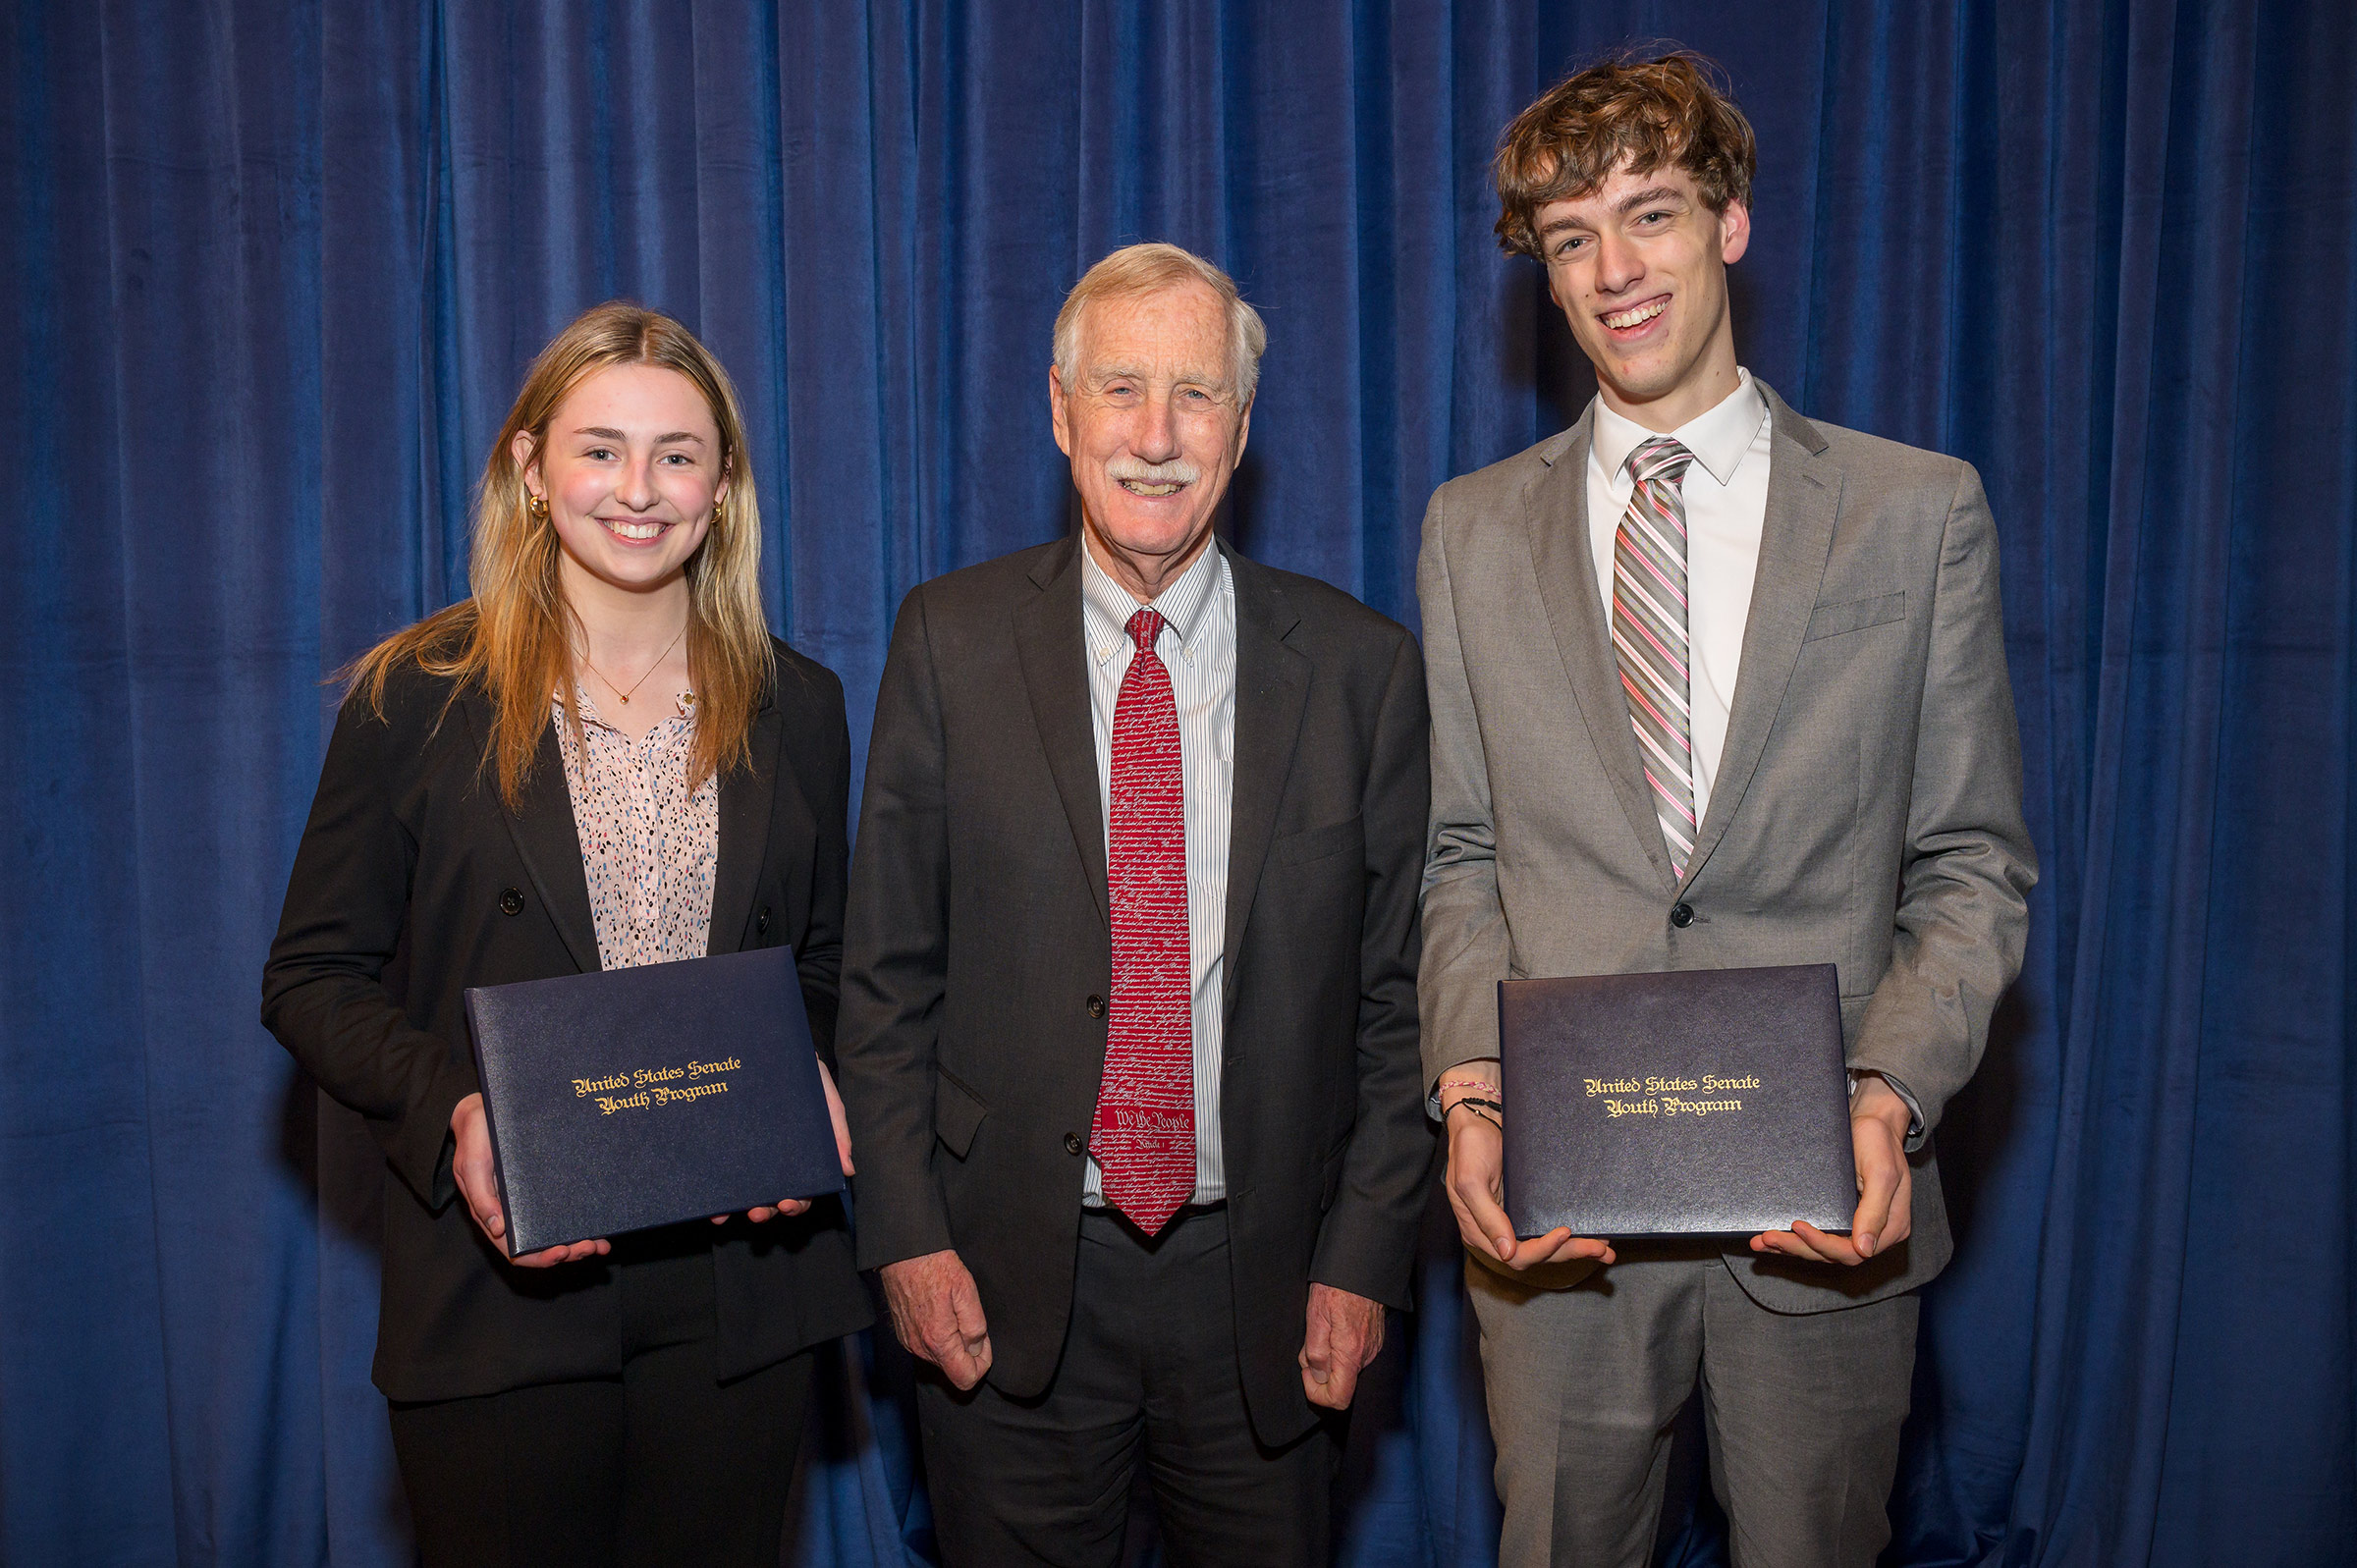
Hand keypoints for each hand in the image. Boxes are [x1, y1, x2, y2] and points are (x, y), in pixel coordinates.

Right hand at [450, 1093, 610, 1265]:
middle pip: (541, 1247)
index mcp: (493, 1215)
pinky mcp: (542, 1189)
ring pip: (553, 1234)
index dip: (539, 1258)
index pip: (516, 1250)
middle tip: (592, 1246)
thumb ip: (480, 1197)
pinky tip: (599, 1225)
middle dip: (568, 1252)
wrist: (482, 1112)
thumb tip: (497, 1229)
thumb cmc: (475, 1138)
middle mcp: (513, 1214)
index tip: (561, 1252)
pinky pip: (561, 1211)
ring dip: (577, 1244)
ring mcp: (529, 1203)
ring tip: (601, 1244)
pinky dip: (579, 1223)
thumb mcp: (472, 1165)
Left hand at [718, 1058, 857, 1224]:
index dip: (797, 1203)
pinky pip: (724, 1176)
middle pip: (774, 1198)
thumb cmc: (807, 1077)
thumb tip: (847, 1170)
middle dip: (768, 1211)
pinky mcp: (730, 1148)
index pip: (803, 1190)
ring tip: (729, 1213)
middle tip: (758, 1212)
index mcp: (803, 1157)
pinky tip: (711, 1206)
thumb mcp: (827, 1100)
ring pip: (748, 1192)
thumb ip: (838, 1132)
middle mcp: (777, 1161)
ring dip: (741, 1208)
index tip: (787, 1204)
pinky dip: (718, 1196)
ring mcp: (752, 1157)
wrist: (774, 1049)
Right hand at [880, 1248, 992, 1389]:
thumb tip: (976, 1349)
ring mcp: (909, 1341)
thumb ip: (975, 1326)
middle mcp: (920, 1347)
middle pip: (952, 1367)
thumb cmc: (934, 1267)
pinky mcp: (903, 1334)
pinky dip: (939, 1335)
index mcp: (938, 1340)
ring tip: (954, 1310)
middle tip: (969, 1318)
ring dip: (953, 1341)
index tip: (984, 1342)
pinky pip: (928, 1346)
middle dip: (967, 1349)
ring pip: (941, 1357)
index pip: (965, 1379)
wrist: (904, 1252)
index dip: (981, 1364)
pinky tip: (941, 1310)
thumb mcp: (966, 1291)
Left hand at [1299, 1284, 1383, 1408]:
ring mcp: (1372, 1349)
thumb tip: (1317, 1375)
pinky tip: (1334, 1326)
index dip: (1317, 1393)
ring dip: (1328, 1356)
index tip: (1307, 1371)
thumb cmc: (1338, 1287)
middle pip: (1340, 1383)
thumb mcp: (1316, 1316)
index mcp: (1350, 1354)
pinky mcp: (1373, 1340)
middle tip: (1310, 1341)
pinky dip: (1339, 1348)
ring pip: (1345, 1368)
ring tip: (1322, 1328)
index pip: (1338, 1398)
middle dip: (1319, 1369)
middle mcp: (1365, 1356)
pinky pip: (1353, 1355)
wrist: (1363, 1266)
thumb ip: (1316, 1351)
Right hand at [1440, 1069, 1615, 1270]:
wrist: (1479, 1118)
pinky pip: (1547, 1227)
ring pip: (1546, 1245)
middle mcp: (1497, 1231)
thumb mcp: (1470, 1180)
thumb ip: (1486, 1217)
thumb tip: (1507, 1252)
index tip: (1565, 1232)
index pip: (1516, 1256)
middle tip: (1600, 1248)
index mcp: (1479, 1232)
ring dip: (1575, 1249)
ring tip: (1604, 1248)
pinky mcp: (1525, 1207)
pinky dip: (1570, 1235)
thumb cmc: (1469, 1147)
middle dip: (1569, 1252)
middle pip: (1537, 1254)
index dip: (1543, 1250)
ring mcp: (1512, 1220)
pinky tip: (1591, 1233)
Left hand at [1750, 1073, 1913, 1264]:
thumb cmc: (1880, 1141)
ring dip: (1792, 1246)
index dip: (1823, 1245)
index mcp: (1891, 1227)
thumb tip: (1864, 1249)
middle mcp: (1874, 1231)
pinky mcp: (1841, 1214)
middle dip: (1798, 1247)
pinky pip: (1820, 1232)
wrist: (1872, 1120)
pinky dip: (1795, 1238)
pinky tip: (1774, 1238)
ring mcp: (1857, 1224)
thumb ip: (1875, 1211)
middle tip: (1768, 1238)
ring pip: (1822, 1247)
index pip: (1853, 1252)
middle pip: (1833, 1253)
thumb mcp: (1882, 1173)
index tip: (1798, 1227)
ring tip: (1762, 1242)